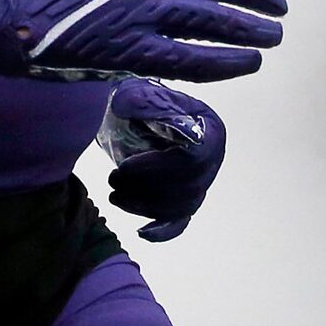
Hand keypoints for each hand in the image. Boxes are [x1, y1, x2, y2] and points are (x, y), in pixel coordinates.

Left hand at [98, 80, 225, 242]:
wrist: (126, 115)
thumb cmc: (133, 99)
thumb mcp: (137, 94)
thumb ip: (150, 105)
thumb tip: (168, 121)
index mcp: (208, 128)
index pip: (196, 159)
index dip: (161, 168)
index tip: (126, 166)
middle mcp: (212, 157)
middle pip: (190, 187)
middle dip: (148, 188)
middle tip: (114, 178)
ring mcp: (200, 180)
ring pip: (183, 207)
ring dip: (145, 205)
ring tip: (114, 191)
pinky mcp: (182, 198)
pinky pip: (180, 222)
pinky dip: (163, 230)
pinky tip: (142, 231)